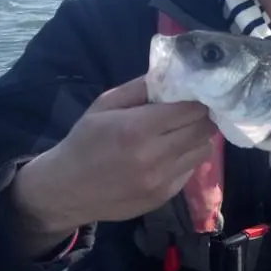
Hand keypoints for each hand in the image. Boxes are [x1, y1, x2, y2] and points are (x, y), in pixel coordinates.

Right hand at [11, 75, 216, 248]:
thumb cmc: (85, 141)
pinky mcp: (165, 196)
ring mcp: (162, 180)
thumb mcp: (105, 105)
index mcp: (137, 129)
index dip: (198, 100)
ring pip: (204, 150)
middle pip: (204, 129)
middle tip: (193, 112)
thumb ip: (141, 87)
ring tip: (183, 132)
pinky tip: (170, 154)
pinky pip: (191, 170)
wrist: (66, 190)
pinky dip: (187, 158)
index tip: (196, 95)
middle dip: (203, 117)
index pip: (192, 110)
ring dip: (198, 138)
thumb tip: (175, 74)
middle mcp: (154, 156)